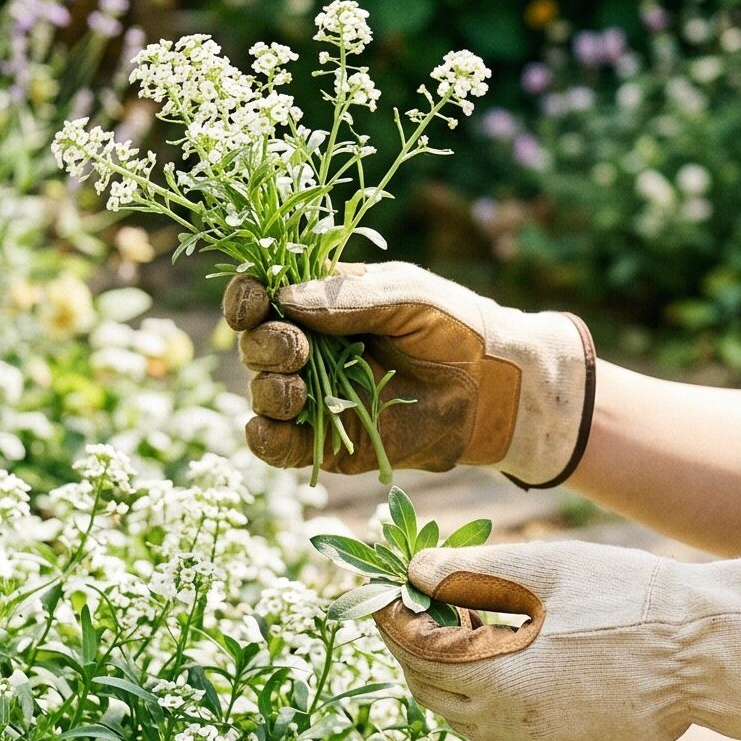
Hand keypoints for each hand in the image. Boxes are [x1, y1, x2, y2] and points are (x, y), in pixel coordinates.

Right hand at [223, 262, 594, 481]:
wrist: (493, 388)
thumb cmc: (455, 327)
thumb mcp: (406, 296)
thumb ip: (349, 298)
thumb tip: (285, 300)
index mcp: (321, 302)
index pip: (263, 295)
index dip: (246, 297)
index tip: (253, 301)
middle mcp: (310, 348)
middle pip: (256, 343)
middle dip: (265, 344)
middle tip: (298, 348)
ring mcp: (316, 396)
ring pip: (262, 392)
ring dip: (267, 388)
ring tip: (297, 388)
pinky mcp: (327, 442)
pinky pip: (278, 445)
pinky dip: (264, 438)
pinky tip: (269, 427)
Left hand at [370, 538, 740, 740]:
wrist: (707, 652)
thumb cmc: (630, 600)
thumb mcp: (548, 572)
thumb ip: (470, 573)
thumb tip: (412, 568)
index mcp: (499, 680)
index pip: (416, 653)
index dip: (392, 618)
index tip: (384, 587)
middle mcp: (511, 728)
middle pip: (430, 690)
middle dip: (413, 645)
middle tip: (417, 600)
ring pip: (462, 716)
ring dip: (447, 672)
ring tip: (459, 622)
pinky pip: (500, 729)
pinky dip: (484, 695)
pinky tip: (504, 655)